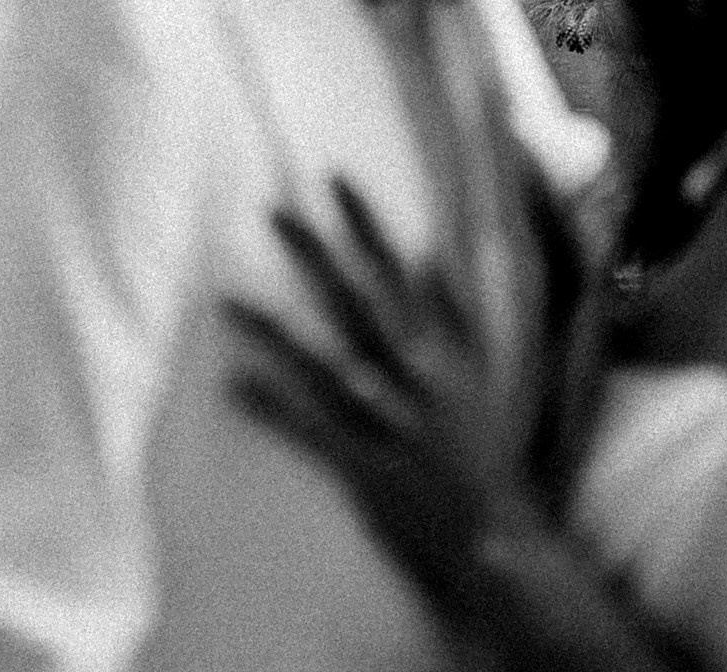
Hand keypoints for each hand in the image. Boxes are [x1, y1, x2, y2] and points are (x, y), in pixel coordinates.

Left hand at [226, 178, 506, 609]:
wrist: (501, 545)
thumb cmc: (491, 458)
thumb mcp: (486, 377)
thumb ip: (457, 316)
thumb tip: (431, 254)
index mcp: (445, 353)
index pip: (399, 274)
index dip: (365, 226)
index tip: (332, 180)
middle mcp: (415, 381)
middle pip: (355, 306)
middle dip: (313, 257)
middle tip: (271, 212)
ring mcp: (387, 425)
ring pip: (320, 366)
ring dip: (271, 332)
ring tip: (224, 301)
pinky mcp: (364, 468)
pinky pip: (308, 432)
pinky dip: (270, 409)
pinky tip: (230, 385)